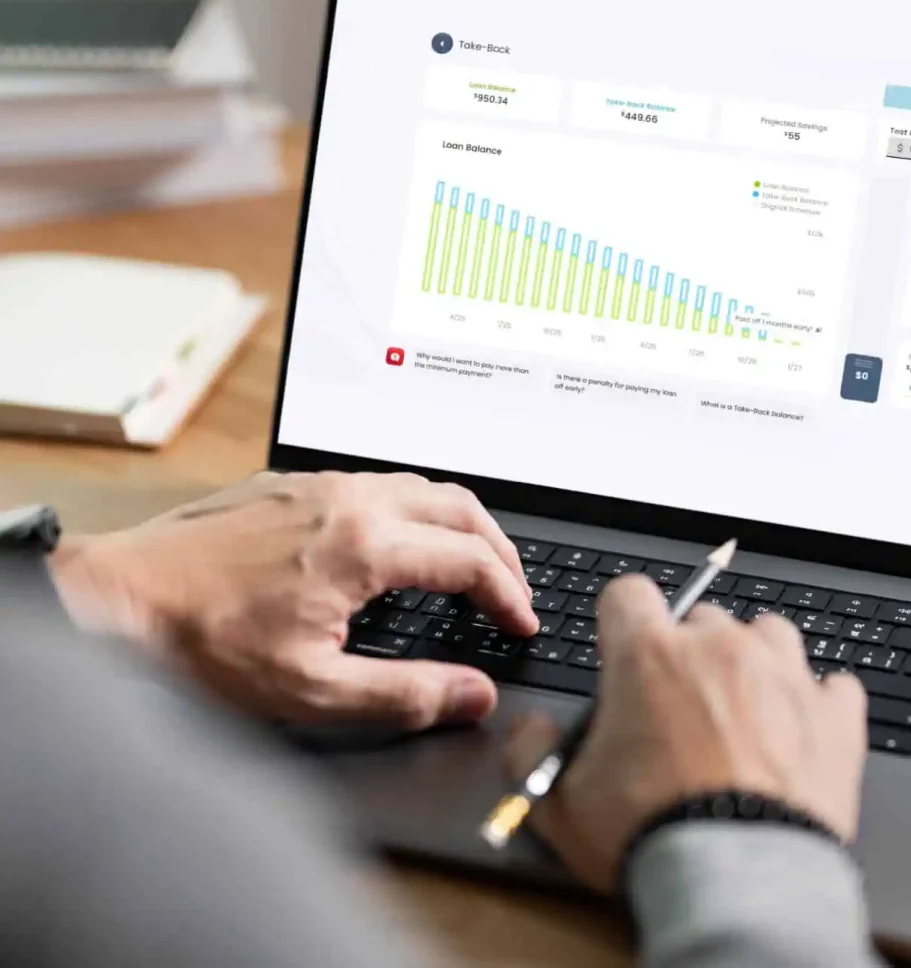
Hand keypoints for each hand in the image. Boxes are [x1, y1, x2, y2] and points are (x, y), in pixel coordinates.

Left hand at [49, 471, 536, 727]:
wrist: (122, 596)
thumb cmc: (206, 642)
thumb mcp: (313, 689)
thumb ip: (408, 693)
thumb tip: (475, 695)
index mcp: (366, 545)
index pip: (471, 560)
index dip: (509, 596)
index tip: (520, 625)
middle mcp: (352, 500)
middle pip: (461, 506)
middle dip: (500, 549)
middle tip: (512, 590)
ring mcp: (321, 484)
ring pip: (421, 485)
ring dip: (459, 523)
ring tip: (470, 563)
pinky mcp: (293, 482)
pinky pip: (378, 482)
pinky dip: (415, 509)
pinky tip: (399, 541)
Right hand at [504, 576, 866, 891]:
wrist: (738, 881)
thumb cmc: (652, 834)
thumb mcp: (557, 802)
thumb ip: (531, 751)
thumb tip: (531, 732)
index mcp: (650, 655)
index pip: (629, 593)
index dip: (622, 621)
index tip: (624, 651)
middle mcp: (720, 648)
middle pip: (702, 617)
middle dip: (689, 653)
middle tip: (680, 710)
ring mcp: (785, 675)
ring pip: (770, 635)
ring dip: (755, 665)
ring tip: (744, 716)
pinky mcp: (836, 715)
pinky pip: (835, 685)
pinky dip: (818, 704)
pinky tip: (802, 735)